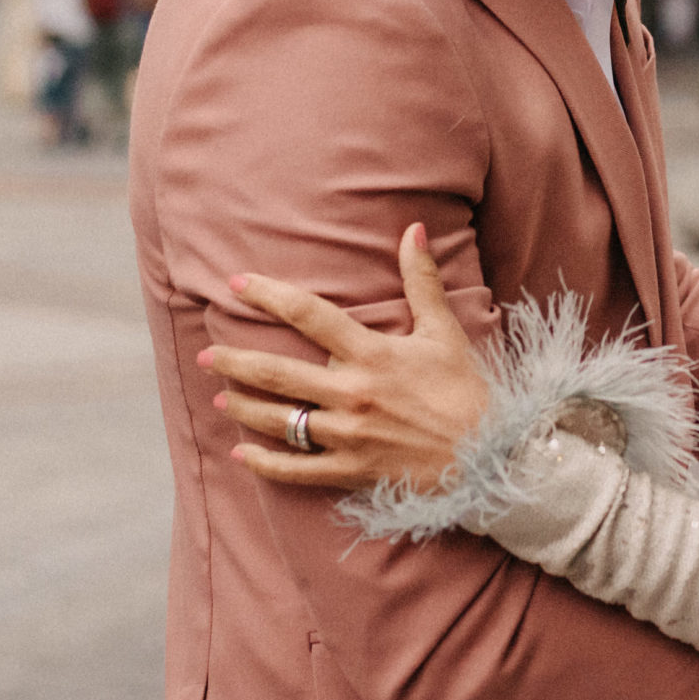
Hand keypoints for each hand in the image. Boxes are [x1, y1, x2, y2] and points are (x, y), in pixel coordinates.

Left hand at [197, 224, 490, 492]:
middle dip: (235, 361)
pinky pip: (296, 469)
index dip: (269, 295)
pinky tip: (241, 452)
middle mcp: (352, 394)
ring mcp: (348, 436)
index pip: (309, 315)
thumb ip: (423, 280)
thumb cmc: (467, 390)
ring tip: (221, 397)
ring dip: (244, 407)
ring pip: (279, 421)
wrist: (492, 455)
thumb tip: (413, 229)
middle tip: (207, 354)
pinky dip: (264, 463)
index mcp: (372, 355)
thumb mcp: (445, 331)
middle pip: (276, 374)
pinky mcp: (351, 471)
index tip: (237, 284)